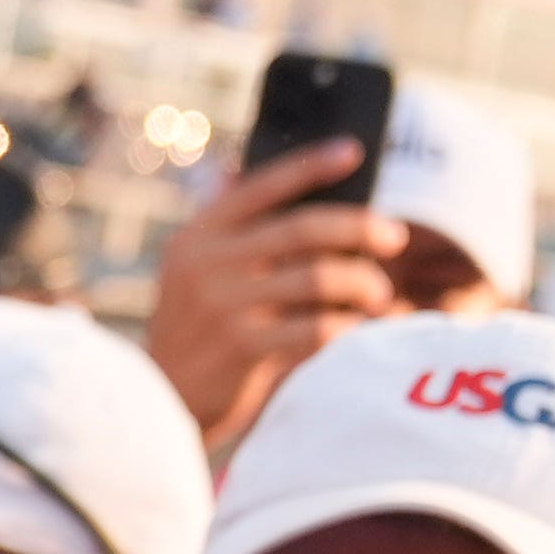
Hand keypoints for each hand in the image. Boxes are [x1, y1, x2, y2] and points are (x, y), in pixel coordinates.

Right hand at [142, 140, 404, 445]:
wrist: (160, 401)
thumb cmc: (193, 330)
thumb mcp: (190, 271)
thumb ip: (224, 230)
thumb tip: (255, 175)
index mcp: (197, 236)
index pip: (261, 187)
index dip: (310, 165)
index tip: (353, 152)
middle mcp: (207, 265)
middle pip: (304, 230)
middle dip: (360, 228)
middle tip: (394, 237)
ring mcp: (223, 307)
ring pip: (319, 280)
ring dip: (362, 284)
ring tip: (379, 295)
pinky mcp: (241, 349)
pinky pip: (315, 329)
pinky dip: (346, 327)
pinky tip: (355, 329)